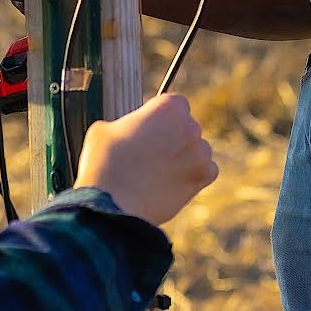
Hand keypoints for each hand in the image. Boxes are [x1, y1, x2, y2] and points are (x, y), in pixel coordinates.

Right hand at [74, 92, 217, 226]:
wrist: (112, 206)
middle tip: (150, 153)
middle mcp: (190, 127)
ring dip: (184, 156)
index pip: (174, 104)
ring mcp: (200, 154)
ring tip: (158, 172)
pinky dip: (192, 176)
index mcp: (168, 107)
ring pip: (197, 150)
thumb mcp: (104, 129)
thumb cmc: (104, 164)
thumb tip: (129, 131)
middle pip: (186, 126)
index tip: (149, 128)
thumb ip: (125, 123)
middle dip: (172, 137)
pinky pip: (206, 171)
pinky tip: (172, 182)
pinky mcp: (202, 179)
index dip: (160, 116)